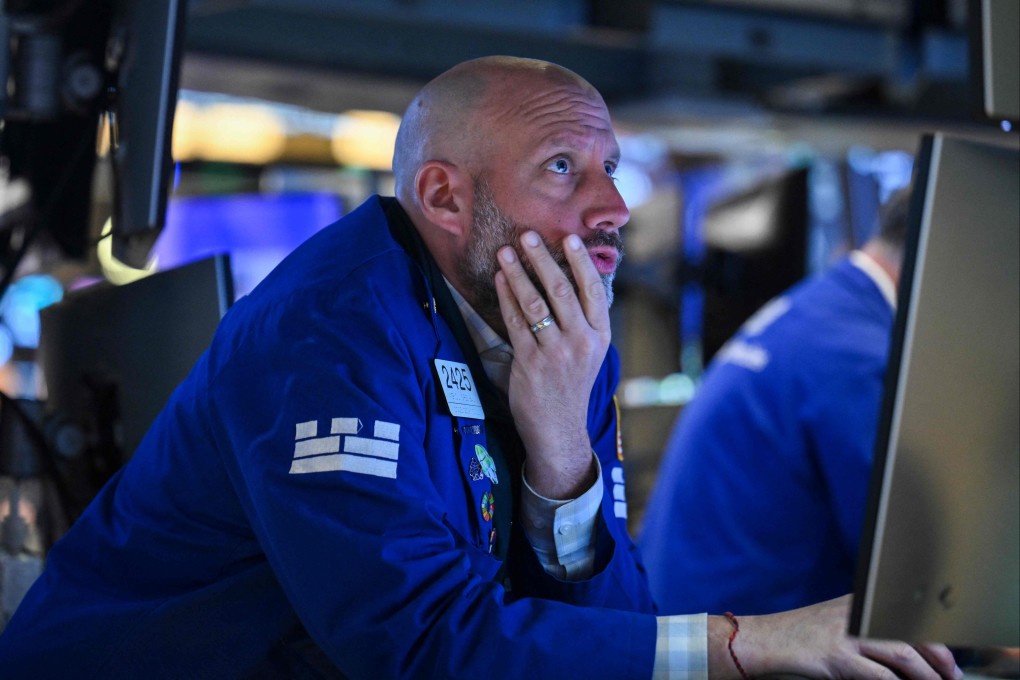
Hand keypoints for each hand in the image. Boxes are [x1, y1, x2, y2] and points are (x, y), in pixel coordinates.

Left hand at [494, 231, 609, 498]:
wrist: (559, 429)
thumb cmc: (571, 386)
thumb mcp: (589, 353)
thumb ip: (584, 321)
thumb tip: (571, 279)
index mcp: (600, 337)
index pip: (593, 291)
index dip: (581, 262)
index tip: (569, 238)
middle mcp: (582, 342)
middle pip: (561, 290)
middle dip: (542, 259)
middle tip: (527, 235)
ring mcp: (556, 353)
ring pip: (535, 303)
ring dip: (518, 273)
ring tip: (506, 252)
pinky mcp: (531, 362)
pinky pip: (516, 322)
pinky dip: (507, 297)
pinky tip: (501, 279)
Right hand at [711, 595, 961, 679]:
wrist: (760, 641)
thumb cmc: (796, 639)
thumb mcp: (833, 626)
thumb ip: (863, 632)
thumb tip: (903, 654)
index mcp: (857, 603)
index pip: (906, 613)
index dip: (934, 635)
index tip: (949, 655)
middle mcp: (855, 613)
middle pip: (911, 632)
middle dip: (939, 657)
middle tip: (953, 676)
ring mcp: (846, 634)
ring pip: (902, 655)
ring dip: (927, 677)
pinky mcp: (835, 656)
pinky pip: (878, 677)